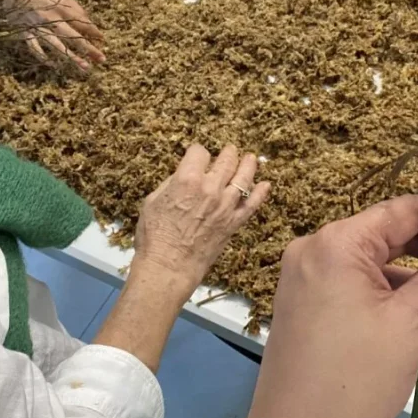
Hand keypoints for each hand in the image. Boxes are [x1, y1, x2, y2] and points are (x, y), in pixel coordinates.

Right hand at [8, 0, 104, 69]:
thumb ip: (73, 4)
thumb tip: (86, 19)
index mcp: (61, 7)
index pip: (82, 23)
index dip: (94, 32)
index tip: (102, 40)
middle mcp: (51, 19)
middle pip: (74, 36)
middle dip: (89, 49)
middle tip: (102, 59)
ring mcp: (37, 27)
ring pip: (57, 45)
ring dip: (72, 57)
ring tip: (85, 67)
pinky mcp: (24, 32)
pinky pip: (35, 48)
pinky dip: (43, 57)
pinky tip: (53, 65)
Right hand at [133, 144, 269, 297]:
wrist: (169, 266)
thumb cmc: (154, 236)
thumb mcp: (152, 202)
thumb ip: (171, 184)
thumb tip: (183, 176)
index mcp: (187, 179)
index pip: (199, 152)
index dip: (197, 151)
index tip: (196, 155)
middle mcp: (211, 188)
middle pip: (226, 161)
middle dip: (228, 153)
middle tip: (230, 150)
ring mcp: (226, 205)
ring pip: (243, 177)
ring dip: (248, 165)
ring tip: (250, 158)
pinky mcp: (234, 222)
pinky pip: (252, 204)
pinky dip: (260, 193)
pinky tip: (265, 185)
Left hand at [246, 196, 417, 417]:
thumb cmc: (355, 381)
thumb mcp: (412, 324)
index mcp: (336, 244)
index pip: (399, 211)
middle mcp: (312, 249)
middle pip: (383, 232)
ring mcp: (302, 275)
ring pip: (367, 259)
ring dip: (407, 270)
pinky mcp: (301, 301)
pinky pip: (349, 280)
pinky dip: (382, 289)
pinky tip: (411, 310)